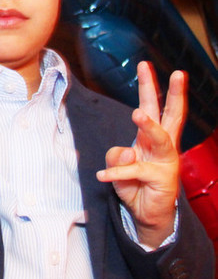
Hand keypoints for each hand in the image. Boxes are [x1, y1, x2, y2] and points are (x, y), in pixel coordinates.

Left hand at [96, 62, 184, 247]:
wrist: (146, 214)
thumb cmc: (134, 185)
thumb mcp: (118, 166)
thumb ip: (116, 155)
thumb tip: (128, 152)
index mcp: (150, 138)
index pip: (151, 106)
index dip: (149, 86)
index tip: (145, 64)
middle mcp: (162, 145)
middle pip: (170, 114)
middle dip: (174, 93)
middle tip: (177, 73)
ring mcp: (165, 161)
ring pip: (159, 138)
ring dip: (148, 125)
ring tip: (135, 114)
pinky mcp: (162, 178)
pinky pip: (136, 170)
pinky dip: (117, 172)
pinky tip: (102, 175)